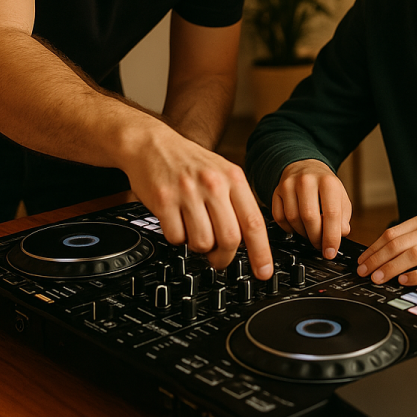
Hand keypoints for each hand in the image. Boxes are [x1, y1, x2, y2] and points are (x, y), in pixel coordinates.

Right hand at [123, 125, 272, 278]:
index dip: (261, 251)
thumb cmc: (190, 163)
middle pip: (229, 239)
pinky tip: (177, 221)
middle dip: (224, 257)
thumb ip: (237, 202)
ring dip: (198, 246)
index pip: (253, 222)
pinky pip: (176, 238)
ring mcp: (188, 192)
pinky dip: (177, 237)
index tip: (264, 271)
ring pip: (202, 243)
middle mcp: (213, 183)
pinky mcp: (164, 200)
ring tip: (194, 229)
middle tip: (219, 257)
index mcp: (233, 178)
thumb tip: (249, 241)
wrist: (153, 145)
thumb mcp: (223, 172)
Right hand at [272, 159, 351, 259]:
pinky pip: (279, 217)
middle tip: (320, 245)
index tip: (330, 252)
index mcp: (328, 182)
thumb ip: (343, 216)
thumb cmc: (324, 185)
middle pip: (309, 217)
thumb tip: (340, 233)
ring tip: (310, 233)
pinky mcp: (276, 191)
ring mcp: (289, 185)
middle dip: (315, 238)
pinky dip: (288, 228)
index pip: (331, 213)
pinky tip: (296, 226)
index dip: (331, 237)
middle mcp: (307, 180)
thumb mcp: (340, 197)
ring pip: (293, 219)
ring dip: (302, 233)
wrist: (305, 167)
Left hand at [356, 212, 416, 284]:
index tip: (362, 261)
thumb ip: (414, 239)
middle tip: (364, 272)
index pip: (392, 233)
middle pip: (399, 243)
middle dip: (377, 259)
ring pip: (413, 254)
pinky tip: (405, 282)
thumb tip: (383, 253)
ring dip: (392, 267)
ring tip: (379, 278)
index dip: (374, 248)